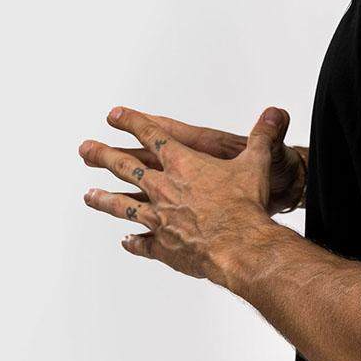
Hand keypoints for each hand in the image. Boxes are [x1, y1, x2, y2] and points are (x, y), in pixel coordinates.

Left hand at [80, 106, 283, 282]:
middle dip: (103, 156)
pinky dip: (135, 243)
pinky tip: (127, 241)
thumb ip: (263, 137)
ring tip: (89, 195)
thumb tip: (274, 114)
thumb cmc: (246, 204)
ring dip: (104, 199)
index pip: (152, 136)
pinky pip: (144, 244)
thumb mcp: (257, 163)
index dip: (133, 123)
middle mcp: (164, 189)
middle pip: (125, 168)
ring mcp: (160, 218)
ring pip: (123, 205)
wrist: (239, 244)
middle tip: (85, 149)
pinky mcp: (164, 245)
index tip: (115, 115)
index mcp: (184, 164)